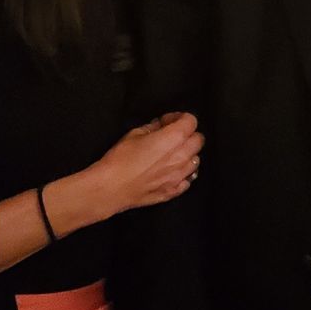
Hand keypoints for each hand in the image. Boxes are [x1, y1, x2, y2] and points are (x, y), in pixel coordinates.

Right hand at [89, 112, 203, 219]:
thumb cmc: (121, 158)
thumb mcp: (135, 134)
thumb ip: (153, 128)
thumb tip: (160, 126)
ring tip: (171, 154)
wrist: (111, 188)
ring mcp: (179, 176)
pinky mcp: (173, 192)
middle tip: (172, 136)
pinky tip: (170, 172)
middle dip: (188, 134)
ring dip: (187, 154)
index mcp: (173, 138)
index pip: (191, 121)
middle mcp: (181, 157)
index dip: (180, 118)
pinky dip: (183, 173)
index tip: (168, 121)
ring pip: (196, 161)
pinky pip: (188, 180)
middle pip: (198, 140)